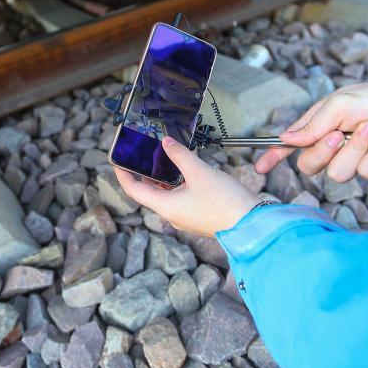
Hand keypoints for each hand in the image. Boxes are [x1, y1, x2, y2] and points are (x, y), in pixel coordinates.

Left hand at [113, 136, 260, 236]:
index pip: (133, 190)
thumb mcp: (199, 172)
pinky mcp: (197, 216)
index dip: (122, 173)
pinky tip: (183, 172)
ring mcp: (184, 217)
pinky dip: (175, 185)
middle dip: (143, 173)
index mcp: (165, 207)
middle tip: (140, 155)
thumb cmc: (225, 202)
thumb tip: (165, 143)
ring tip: (160, 159)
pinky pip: (179, 199)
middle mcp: (171, 215)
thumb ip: (179, 155)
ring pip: (165, 195)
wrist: (251, 224)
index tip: (116, 160)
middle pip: (148, 193)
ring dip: (160, 178)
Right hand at [254, 70, 367, 181]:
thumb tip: (286, 139)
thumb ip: (314, 124)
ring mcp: (356, 158)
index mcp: (324, 122)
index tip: (260, 167)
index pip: (293, 142)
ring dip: (358, 148)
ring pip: (339, 173)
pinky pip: (367, 173)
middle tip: (340, 134)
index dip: (275, 155)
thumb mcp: (345, 103)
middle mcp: (337, 143)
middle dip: (324, 151)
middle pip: (310, 164)